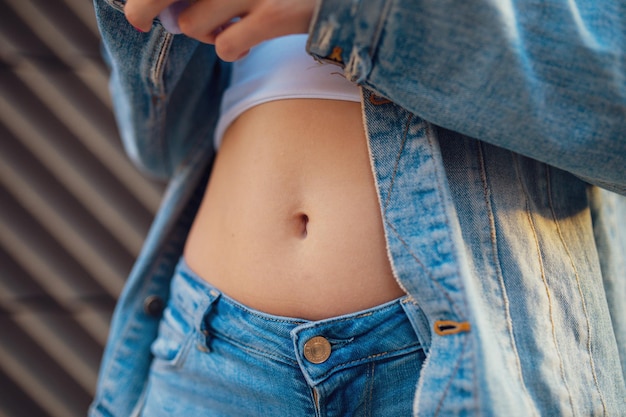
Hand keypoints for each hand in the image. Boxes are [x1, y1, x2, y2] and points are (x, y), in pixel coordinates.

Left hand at [124, 0, 315, 61]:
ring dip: (205, 33)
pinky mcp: (275, 14)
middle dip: (143, 7)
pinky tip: (247, 44)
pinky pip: (225, 47)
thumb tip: (168, 13)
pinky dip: (232, 50)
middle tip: (138, 20)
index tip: (137, 12)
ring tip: (226, 28)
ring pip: (191, 23)